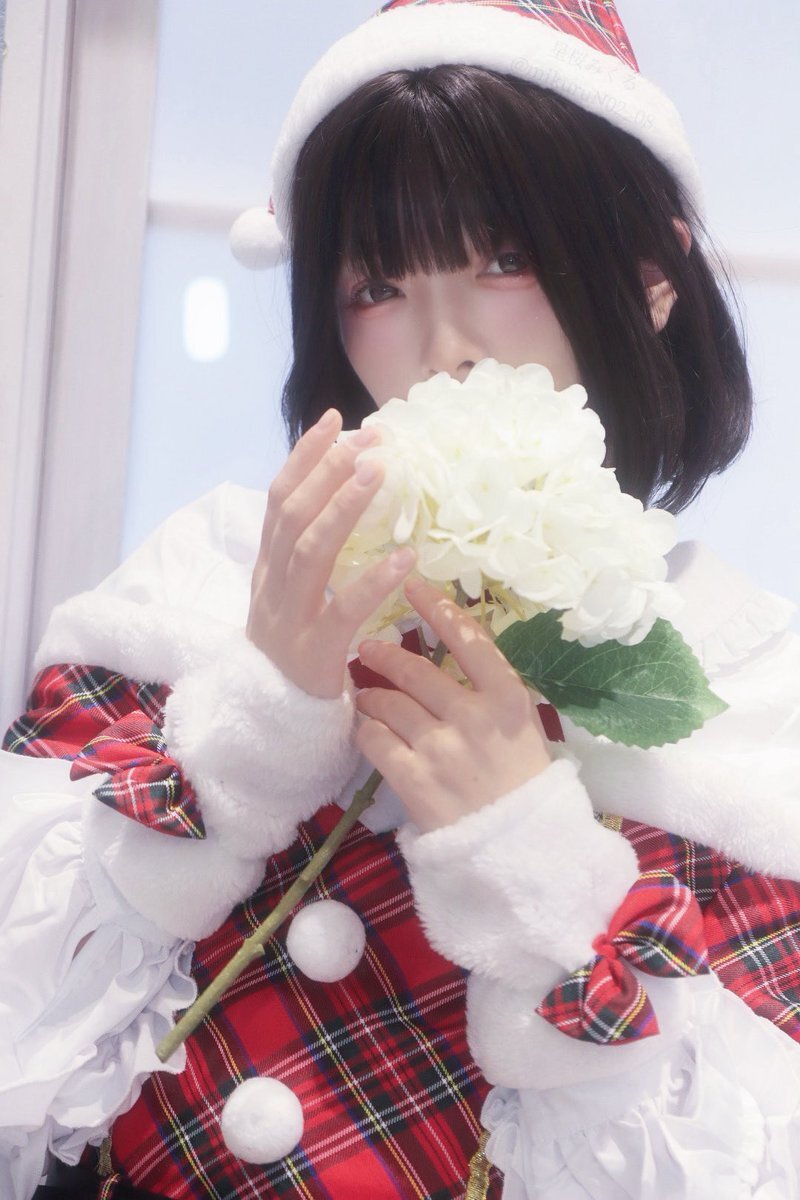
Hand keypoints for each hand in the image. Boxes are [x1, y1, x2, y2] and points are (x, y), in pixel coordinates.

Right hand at [246, 409, 415, 698]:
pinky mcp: (311, 653)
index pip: (279, 501)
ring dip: (342, 508)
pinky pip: (342, 612)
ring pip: (310, 553)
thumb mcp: (290, 597)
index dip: (303, 459)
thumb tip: (341, 498)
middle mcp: (271, 586)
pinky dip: (373, 582)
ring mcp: (287, 618)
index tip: (334, 421)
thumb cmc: (292, 653)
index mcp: (267, 568)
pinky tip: (404, 559)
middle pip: (293, 516)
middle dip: (327, 471)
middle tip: (366, 438)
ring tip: (377, 474)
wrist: (268, 723)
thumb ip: (307, 554)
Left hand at [355, 577, 551, 831]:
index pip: (468, 639)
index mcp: (508, 699)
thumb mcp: (524, 727)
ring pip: (389, 703)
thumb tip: (455, 645)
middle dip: (385, 655)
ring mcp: (441, 749)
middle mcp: (474, 718)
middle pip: (416, 670)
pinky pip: (374, 740)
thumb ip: (492, 689)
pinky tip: (367, 730)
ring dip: (371, 694)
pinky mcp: (414, 780)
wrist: (520, 849)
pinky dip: (367, 731)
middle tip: (367, 647)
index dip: (437, 608)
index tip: (414, 587)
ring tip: (365, 694)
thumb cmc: (523, 783)